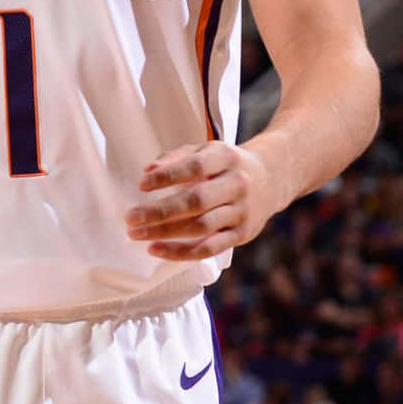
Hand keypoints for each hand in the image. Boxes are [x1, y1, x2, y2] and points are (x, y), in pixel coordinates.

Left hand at [126, 141, 282, 260]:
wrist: (271, 178)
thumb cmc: (226, 165)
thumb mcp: (205, 151)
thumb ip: (176, 159)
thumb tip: (148, 171)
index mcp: (226, 157)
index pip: (194, 167)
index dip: (167, 177)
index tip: (141, 185)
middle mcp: (237, 184)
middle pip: (196, 201)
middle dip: (160, 212)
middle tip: (131, 218)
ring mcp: (242, 211)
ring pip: (201, 227)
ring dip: (166, 234)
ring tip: (137, 234)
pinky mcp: (242, 234)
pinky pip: (210, 248)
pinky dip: (182, 252)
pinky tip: (157, 250)